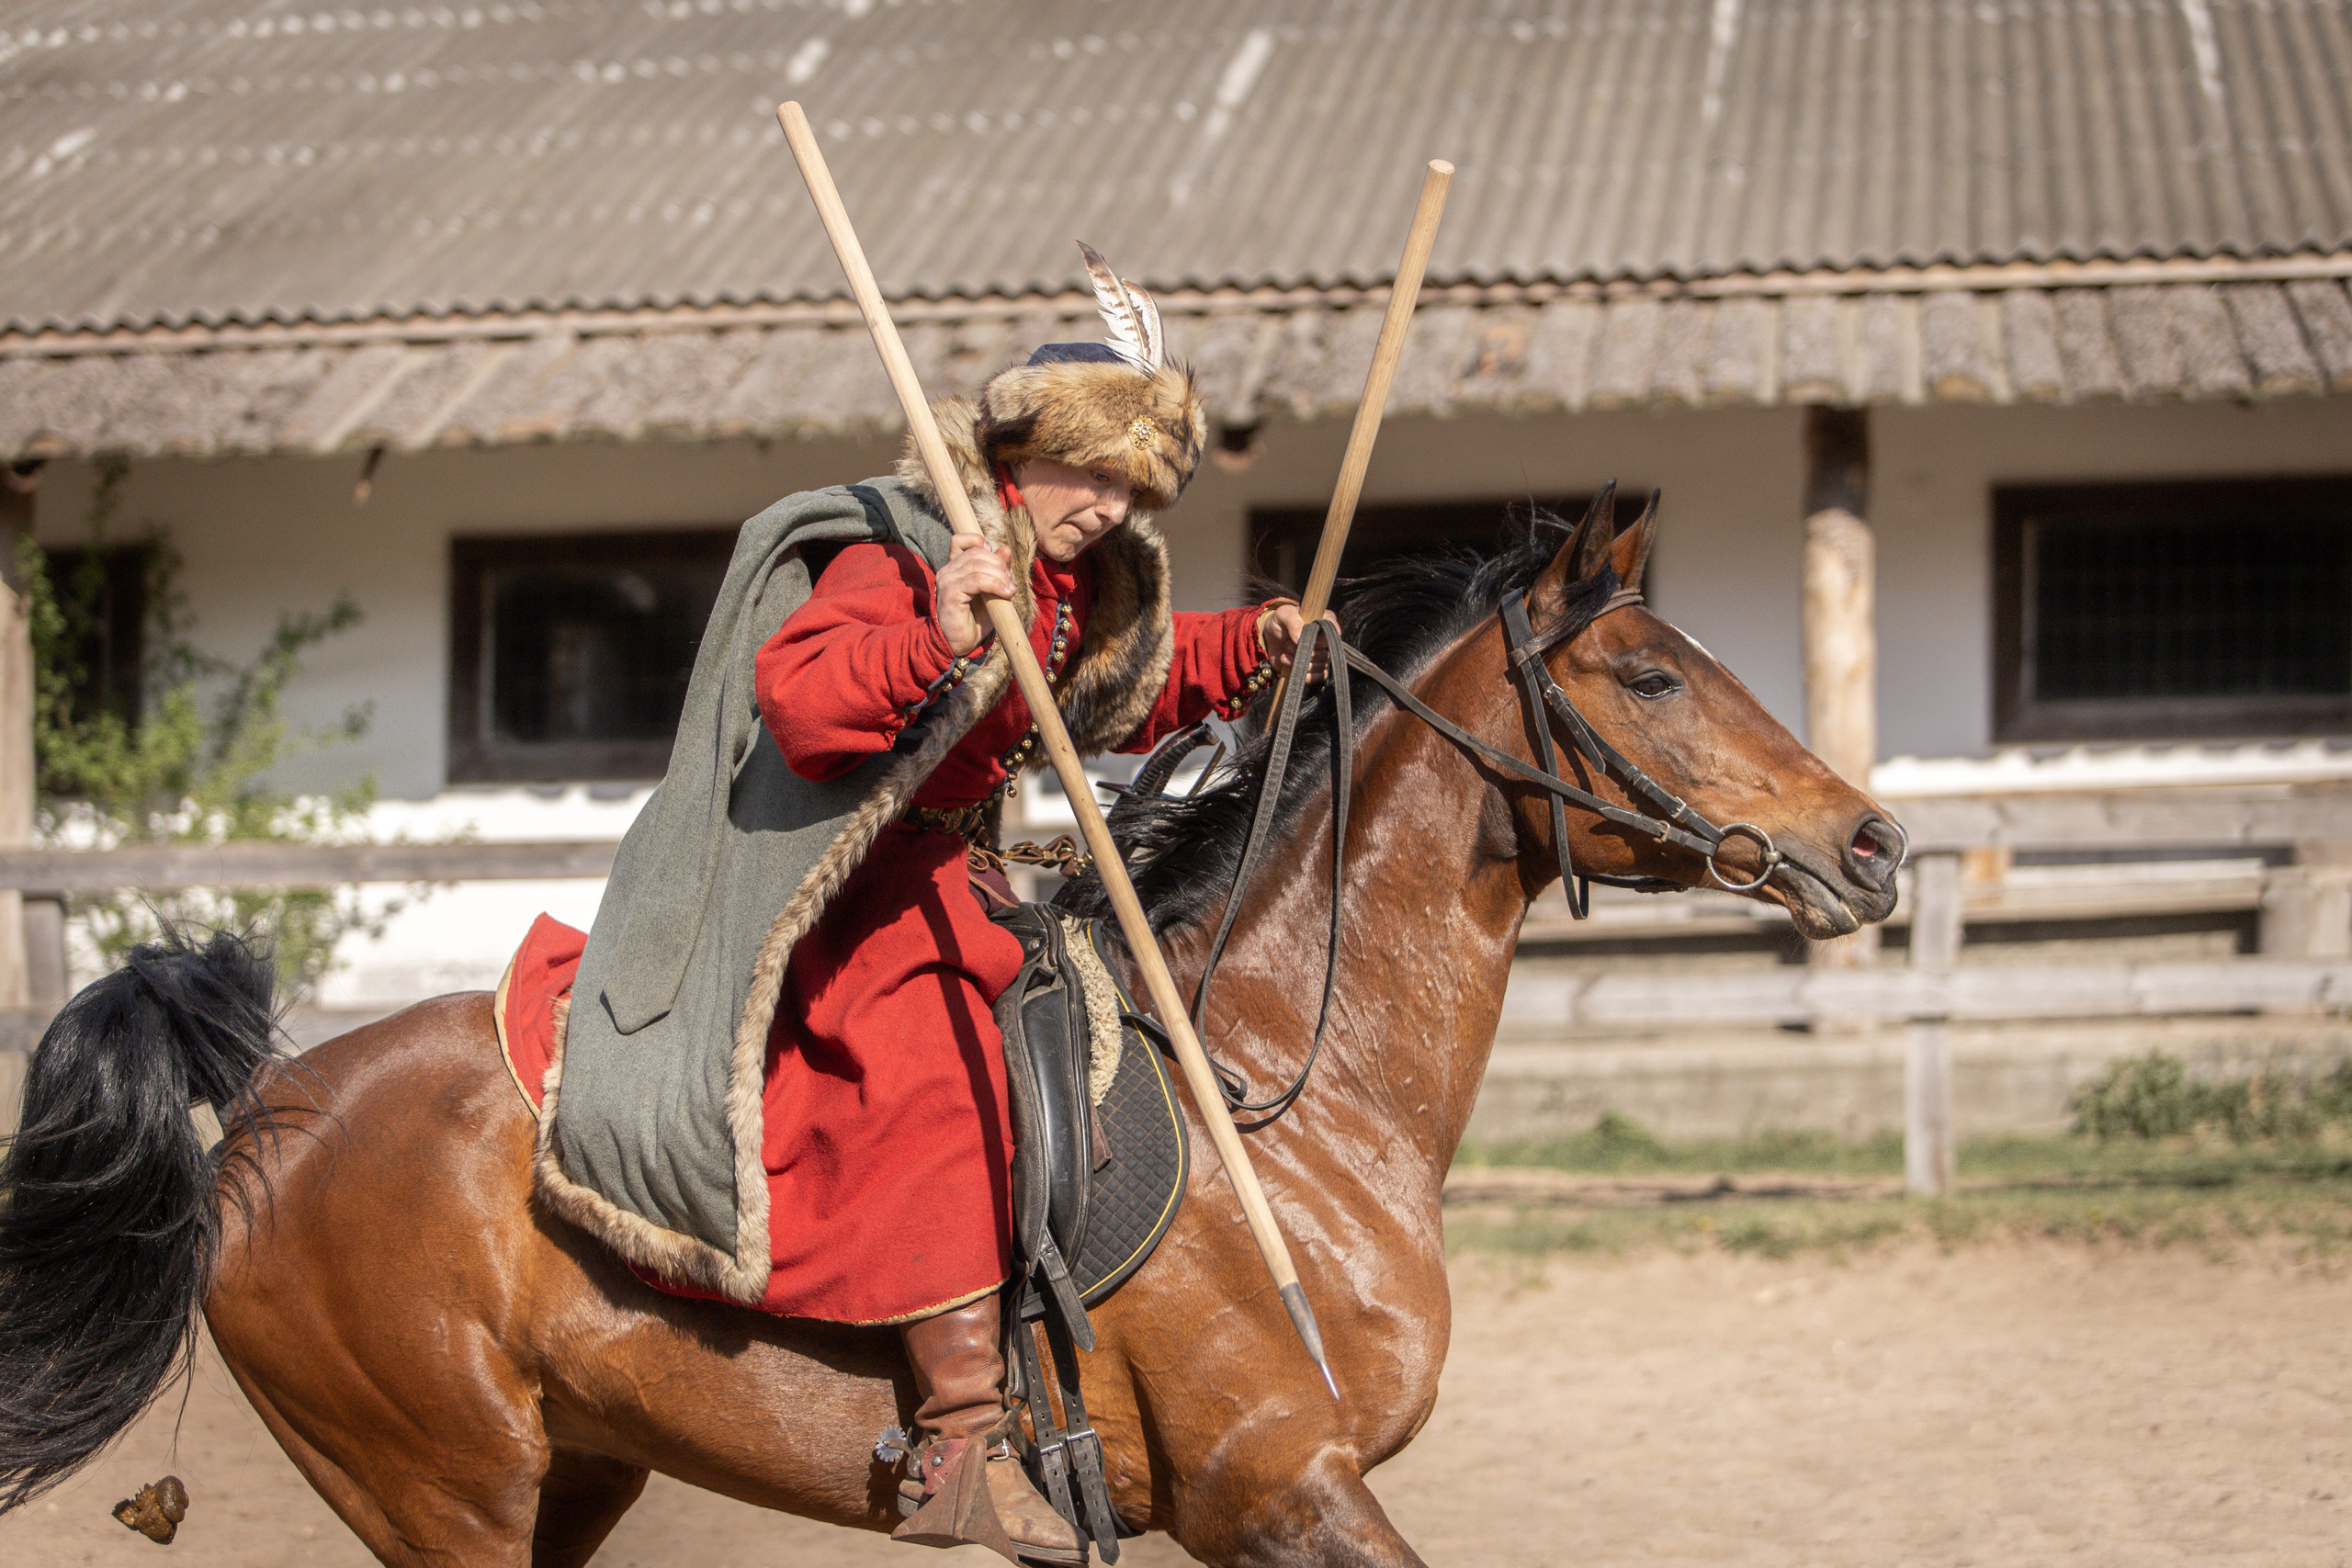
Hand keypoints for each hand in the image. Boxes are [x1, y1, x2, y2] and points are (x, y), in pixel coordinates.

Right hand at [934, 533, 1015, 656]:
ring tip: (1009, 588)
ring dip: (999, 575)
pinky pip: (976, 581)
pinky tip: (1005, 593)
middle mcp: (947, 571)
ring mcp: (946, 582)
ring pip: (977, 565)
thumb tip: (1006, 549)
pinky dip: (995, 585)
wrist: (963, 642)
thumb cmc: (976, 617)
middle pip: (975, 553)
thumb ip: (997, 569)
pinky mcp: (951, 594)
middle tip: (1008, 580)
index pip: (960, 540)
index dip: (978, 541)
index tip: (994, 559)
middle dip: (998, 563)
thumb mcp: (991, 589)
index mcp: (954, 567)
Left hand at [1257, 603, 1337, 684]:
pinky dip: (1304, 676)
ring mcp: (1321, 655)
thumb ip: (1293, 623)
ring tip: (1286, 654)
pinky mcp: (1314, 668)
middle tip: (1288, 645)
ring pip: (1320, 665)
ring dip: (1299, 662)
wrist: (1269, 638)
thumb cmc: (1280, 621)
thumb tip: (1300, 639)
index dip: (1321, 638)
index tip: (1305, 639)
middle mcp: (1325, 639)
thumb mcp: (1283, 615)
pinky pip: (1319, 677)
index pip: (1333, 630)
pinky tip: (1289, 666)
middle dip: (1303, 652)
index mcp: (1323, 621)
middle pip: (1325, 652)